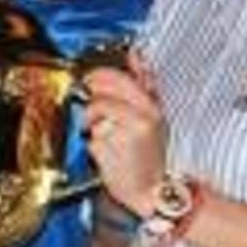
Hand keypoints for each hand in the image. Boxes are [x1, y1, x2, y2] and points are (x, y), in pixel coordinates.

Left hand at [83, 63, 166, 216]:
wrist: (153, 192)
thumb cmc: (153, 157)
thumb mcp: (156, 116)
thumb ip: (145, 84)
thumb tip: (136, 54)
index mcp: (151, 107)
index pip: (118, 78)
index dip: (99, 77)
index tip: (93, 80)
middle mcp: (138, 119)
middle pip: (100, 96)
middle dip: (95, 103)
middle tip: (99, 114)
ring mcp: (121, 134)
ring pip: (92, 117)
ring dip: (94, 126)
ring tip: (109, 138)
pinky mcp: (106, 151)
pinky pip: (90, 138)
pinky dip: (94, 145)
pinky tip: (109, 154)